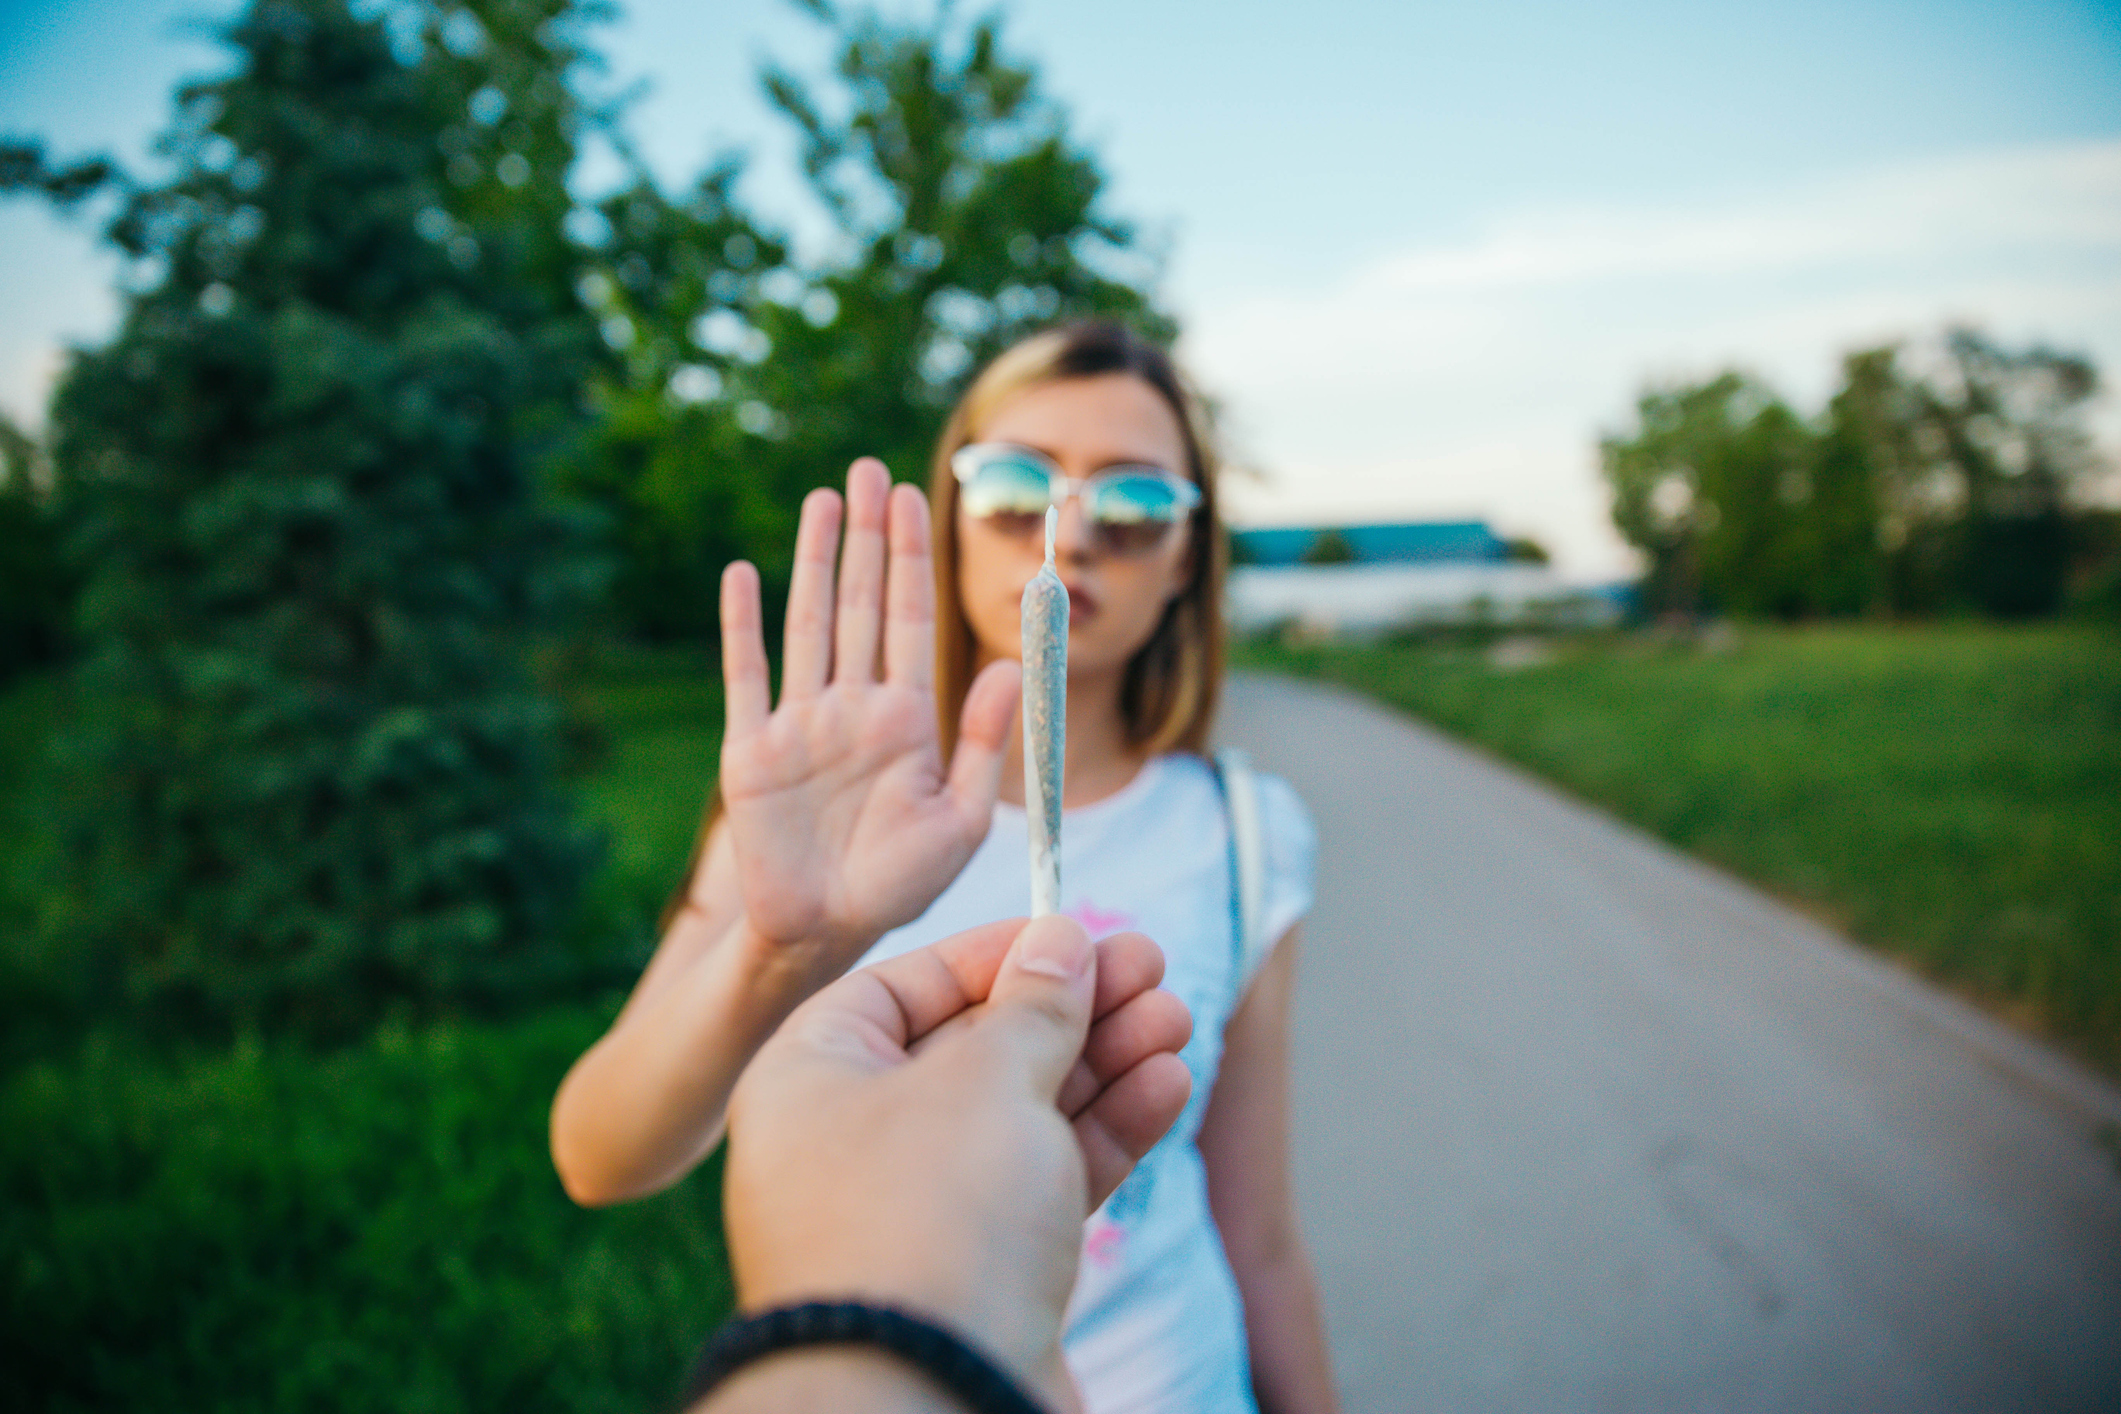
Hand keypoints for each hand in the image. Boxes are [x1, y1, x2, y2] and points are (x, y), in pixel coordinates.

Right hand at [716, 458, 1021, 966]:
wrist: (828, 933)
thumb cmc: (900, 884)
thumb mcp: (960, 818)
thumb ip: (983, 742)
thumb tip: (1004, 663)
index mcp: (907, 718)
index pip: (912, 619)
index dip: (912, 558)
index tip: (916, 498)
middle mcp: (853, 707)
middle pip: (861, 603)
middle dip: (868, 537)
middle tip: (870, 470)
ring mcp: (800, 724)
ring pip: (809, 623)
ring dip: (814, 560)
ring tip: (824, 498)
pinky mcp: (752, 751)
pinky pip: (747, 676)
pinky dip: (742, 626)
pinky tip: (744, 574)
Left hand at [723, 916, 1193, 1411]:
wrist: (926, 1402)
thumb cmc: (930, 1219)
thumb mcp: (986, 1080)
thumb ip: (1032, 1007)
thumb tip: (1060, 943)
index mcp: (811, 1081)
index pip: (903, 986)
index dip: (994, 952)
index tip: (1074, 932)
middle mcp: (851, 1144)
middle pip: (975, 1047)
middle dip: (1072, 1007)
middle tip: (1153, 966)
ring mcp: (917, 1214)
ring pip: (1023, 1115)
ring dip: (1105, 1063)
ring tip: (1177, 1019)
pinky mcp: (979, 1273)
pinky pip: (1046, 1182)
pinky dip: (1106, 1133)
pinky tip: (1167, 1087)